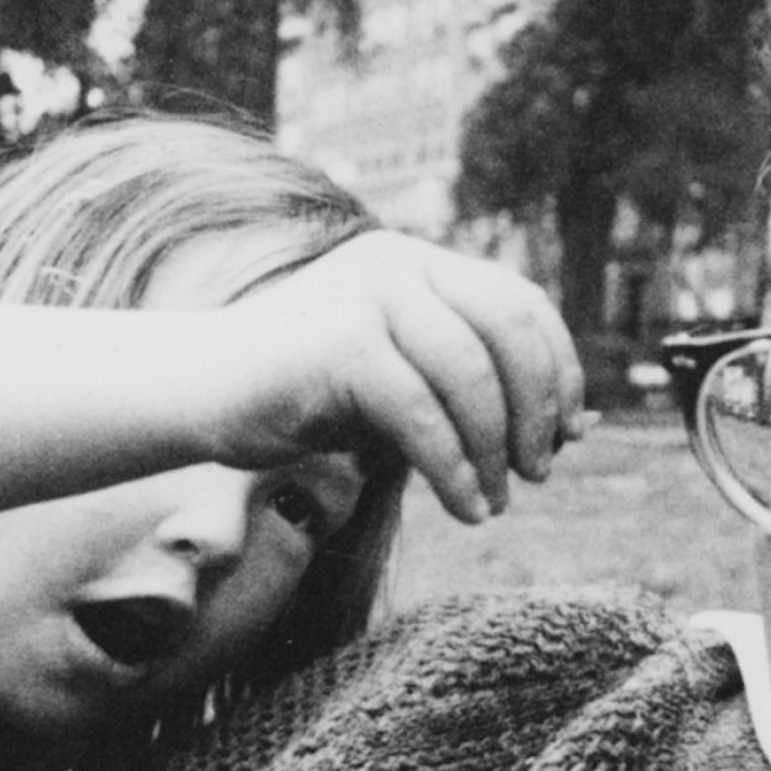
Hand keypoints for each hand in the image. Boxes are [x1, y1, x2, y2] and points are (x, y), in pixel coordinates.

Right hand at [205, 231, 585, 522]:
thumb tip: (570, 428)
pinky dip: (455, 470)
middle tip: (539, 470)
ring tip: (497, 501)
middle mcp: (399, 265)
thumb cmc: (305, 392)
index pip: (521, 302)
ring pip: (471, 375)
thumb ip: (470, 390)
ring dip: (496, 451)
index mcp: (420, 263)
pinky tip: (465, 507)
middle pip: (509, 330)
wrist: (201, 389)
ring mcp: (368, 296)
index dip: (560, 368)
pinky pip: (423, 415)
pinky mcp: (340, 343)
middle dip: (537, 408)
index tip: (569, 431)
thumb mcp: (402, 380)